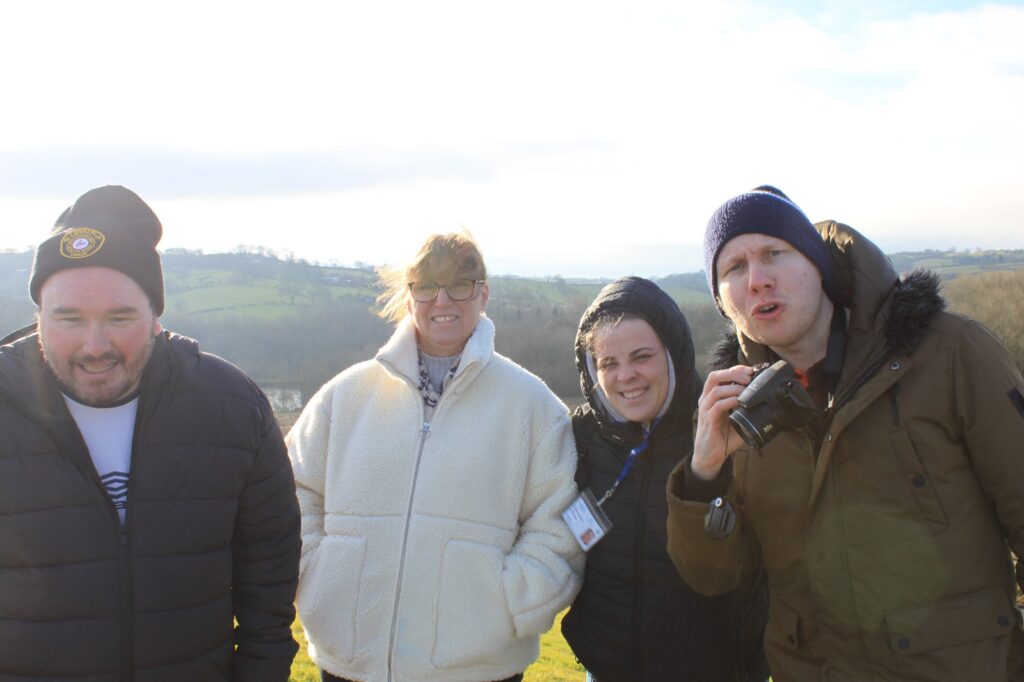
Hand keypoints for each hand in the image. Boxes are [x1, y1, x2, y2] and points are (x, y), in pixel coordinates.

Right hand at [691, 365, 753, 479]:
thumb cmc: (723, 437)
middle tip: (748, 377)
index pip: (719, 375)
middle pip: (714, 377)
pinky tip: (740, 403)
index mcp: (711, 397)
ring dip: (734, 388)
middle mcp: (706, 400)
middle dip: (733, 373)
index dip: (734, 369)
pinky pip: (717, 406)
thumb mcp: (736, 419)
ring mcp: (705, 410)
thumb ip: (746, 409)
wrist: (710, 456)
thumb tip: (766, 403)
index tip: (750, 371)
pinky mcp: (708, 421)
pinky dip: (730, 401)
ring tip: (747, 391)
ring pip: (716, 390)